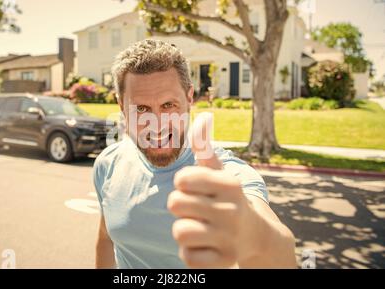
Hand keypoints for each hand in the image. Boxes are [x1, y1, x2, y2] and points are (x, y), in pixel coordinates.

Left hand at [168, 113, 260, 267]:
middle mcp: (233, 211)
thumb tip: (202, 117)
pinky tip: (205, 246)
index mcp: (230, 185)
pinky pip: (188, 256)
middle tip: (196, 209)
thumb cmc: (228, 199)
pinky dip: (191, 252)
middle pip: (175, 204)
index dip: (183, 183)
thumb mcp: (220, 173)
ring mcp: (230, 239)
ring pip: (180, 231)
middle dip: (180, 206)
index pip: (182, 178)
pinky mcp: (224, 262)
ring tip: (199, 227)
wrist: (256, 236)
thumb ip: (205, 147)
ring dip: (184, 230)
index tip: (196, 188)